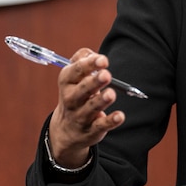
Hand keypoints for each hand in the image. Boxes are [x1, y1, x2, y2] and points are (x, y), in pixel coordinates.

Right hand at [47, 49, 125, 168]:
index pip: (75, 71)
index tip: (103, 60)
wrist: (66, 130)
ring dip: (101, 100)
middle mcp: (71, 99)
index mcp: (67, 82)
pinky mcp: (91, 130)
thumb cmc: (75, 94)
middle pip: (82, 90)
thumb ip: (82, 60)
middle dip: (94, 82)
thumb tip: (95, 55)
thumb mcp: (73, 76)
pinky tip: (120, 116)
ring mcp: (80, 116)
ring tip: (111, 94)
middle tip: (106, 74)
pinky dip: (110, 121)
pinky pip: (101, 126)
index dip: (89, 64)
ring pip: (91, 108)